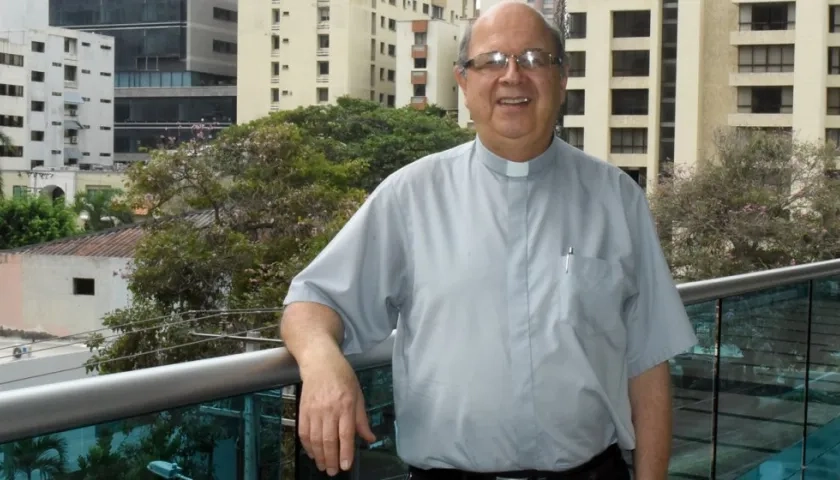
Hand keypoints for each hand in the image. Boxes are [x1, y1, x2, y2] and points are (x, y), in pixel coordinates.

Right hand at [298, 350, 375, 475]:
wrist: (320, 362)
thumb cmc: (342, 377)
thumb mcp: (358, 395)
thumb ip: (362, 419)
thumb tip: (370, 439)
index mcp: (345, 405)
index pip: (345, 433)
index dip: (345, 452)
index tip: (345, 466)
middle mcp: (328, 409)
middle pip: (328, 440)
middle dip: (331, 459)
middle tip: (333, 472)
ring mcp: (314, 410)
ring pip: (314, 439)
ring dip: (319, 456)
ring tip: (323, 466)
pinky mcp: (302, 410)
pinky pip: (303, 432)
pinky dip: (307, 446)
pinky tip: (312, 453)